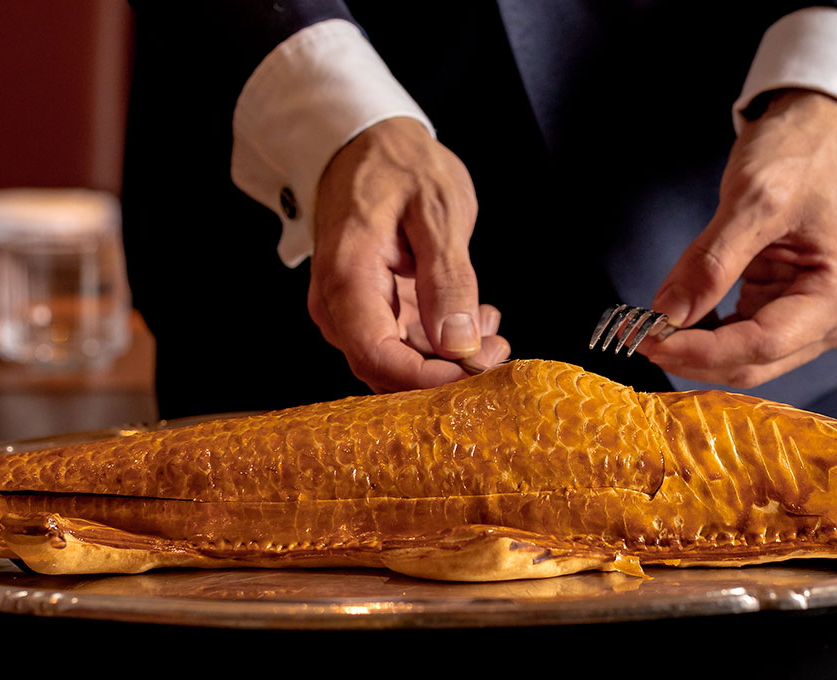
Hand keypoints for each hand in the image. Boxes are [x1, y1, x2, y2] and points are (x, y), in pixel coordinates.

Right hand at [308, 117, 510, 392]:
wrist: (369, 143)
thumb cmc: (398, 166)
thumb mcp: (438, 211)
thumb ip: (448, 280)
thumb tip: (459, 344)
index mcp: (347, 277)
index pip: (378, 356)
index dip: (429, 378)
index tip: (478, 370)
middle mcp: (339, 304)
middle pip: (387, 369)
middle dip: (447, 372)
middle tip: (498, 345)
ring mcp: (353, 310)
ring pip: (399, 363)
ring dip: (449, 357)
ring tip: (490, 322)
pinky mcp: (371, 310)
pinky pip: (404, 344)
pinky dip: (443, 341)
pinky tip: (475, 315)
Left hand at [639, 90, 836, 387]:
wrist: (820, 128)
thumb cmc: (799, 153)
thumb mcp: (753, 199)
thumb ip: (710, 263)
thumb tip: (666, 316)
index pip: (762, 344)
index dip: (701, 350)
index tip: (648, 340)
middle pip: (755, 362)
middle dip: (693, 355)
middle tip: (635, 337)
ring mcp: (817, 319)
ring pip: (747, 359)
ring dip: (695, 351)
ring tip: (646, 328)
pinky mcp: (792, 311)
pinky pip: (743, 339)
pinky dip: (706, 336)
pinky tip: (674, 322)